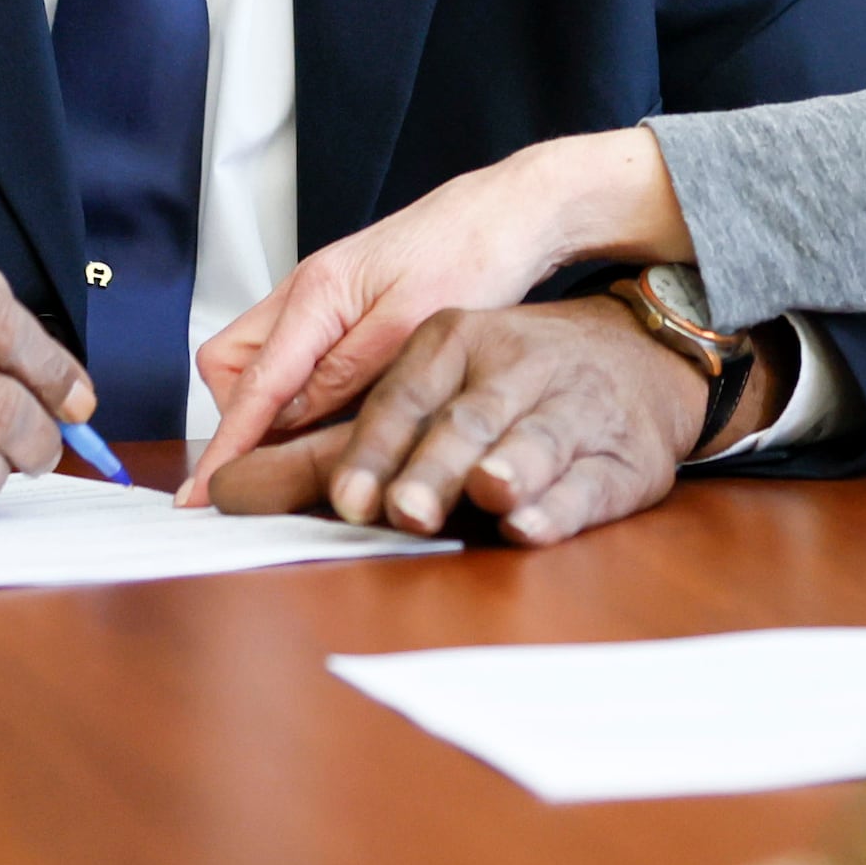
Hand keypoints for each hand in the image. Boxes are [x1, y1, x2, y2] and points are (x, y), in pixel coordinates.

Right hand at [181, 123, 690, 499]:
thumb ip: (347, 370)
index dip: (227, 445)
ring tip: (319, 443)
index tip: (200, 494)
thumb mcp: (415, 324)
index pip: (252, 385)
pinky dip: (302, 391)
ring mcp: (321, 300)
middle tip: (285, 456)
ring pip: (260, 361)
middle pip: (230, 365)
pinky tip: (340, 415)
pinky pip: (295, 357)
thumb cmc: (475, 252)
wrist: (511, 212)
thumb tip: (289, 418)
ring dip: (272, 405)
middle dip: (241, 414)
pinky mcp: (342, 309)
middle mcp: (306, 293)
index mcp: (317, 294)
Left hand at [201, 299, 784, 542]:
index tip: (345, 499)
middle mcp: (516, 365)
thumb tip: (229, 488)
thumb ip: (338, 438)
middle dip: (432, 467)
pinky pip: (590, 482)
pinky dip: (561, 505)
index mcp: (457, 341)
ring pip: (536, 438)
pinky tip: (533, 523)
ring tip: (488, 491)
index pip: (402, 393)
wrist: (636, 357)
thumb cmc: (510, 382)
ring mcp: (574, 405)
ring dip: (507, 468)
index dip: (372, 449)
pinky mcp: (623, 455)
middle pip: (466, 420)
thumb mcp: (428, 383)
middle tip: (399, 509)